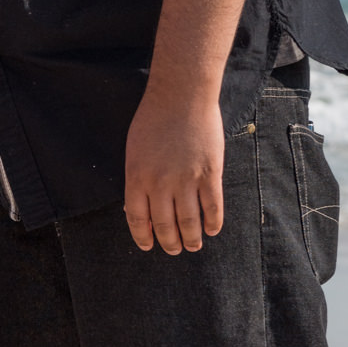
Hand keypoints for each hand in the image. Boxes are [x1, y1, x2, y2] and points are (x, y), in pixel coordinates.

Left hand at [124, 86, 224, 253]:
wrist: (181, 97)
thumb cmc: (153, 120)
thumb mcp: (134, 151)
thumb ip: (137, 179)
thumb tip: (141, 208)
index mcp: (136, 178)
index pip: (137, 220)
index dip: (143, 237)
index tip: (149, 246)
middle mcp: (160, 184)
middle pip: (164, 226)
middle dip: (170, 243)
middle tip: (175, 250)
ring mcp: (186, 180)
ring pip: (189, 222)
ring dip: (192, 239)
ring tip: (194, 245)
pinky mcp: (210, 174)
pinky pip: (212, 207)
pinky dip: (213, 223)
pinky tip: (212, 230)